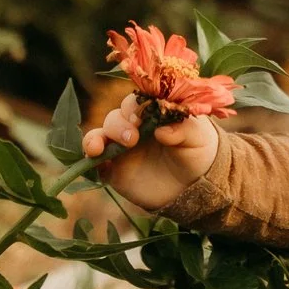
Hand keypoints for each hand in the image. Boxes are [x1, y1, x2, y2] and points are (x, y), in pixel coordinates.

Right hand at [79, 95, 218, 210]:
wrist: (194, 188)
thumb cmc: (198, 153)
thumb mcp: (198, 139)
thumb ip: (184, 130)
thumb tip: (163, 131)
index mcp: (152, 113)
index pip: (137, 101)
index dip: (134, 106)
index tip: (139, 117)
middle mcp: (134, 127)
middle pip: (116, 116)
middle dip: (119, 124)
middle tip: (132, 138)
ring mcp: (121, 147)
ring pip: (100, 135)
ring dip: (95, 138)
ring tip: (98, 148)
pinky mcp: (114, 170)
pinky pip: (96, 161)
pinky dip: (91, 158)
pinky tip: (94, 159)